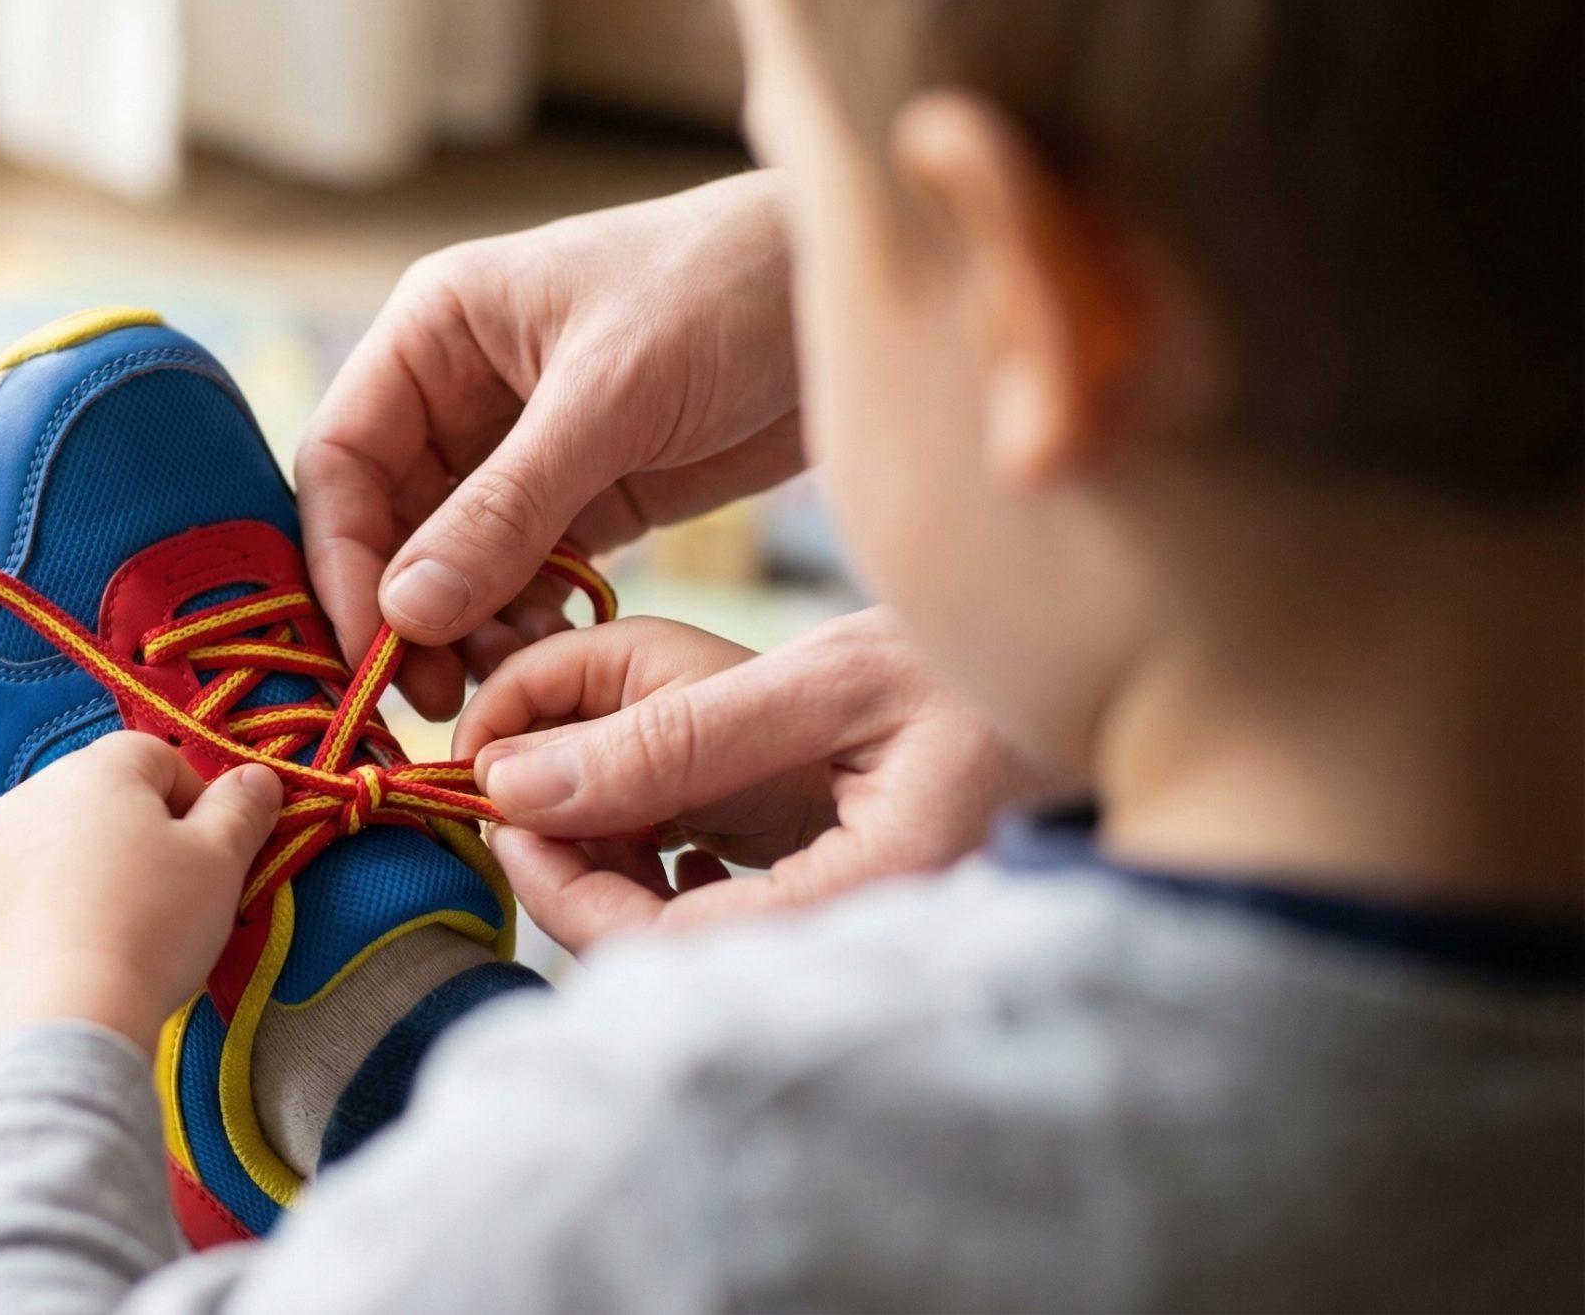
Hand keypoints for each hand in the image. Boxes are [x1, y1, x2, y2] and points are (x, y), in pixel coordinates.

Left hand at [0, 733, 284, 1053]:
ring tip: (117, 940)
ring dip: (86, 879)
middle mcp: (30, 798)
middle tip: (168, 902)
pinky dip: (40, 924)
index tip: (210, 855)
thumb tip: (258, 777)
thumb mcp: (219, 864)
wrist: (55, 1016)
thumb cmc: (151, 927)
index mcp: (97, 771)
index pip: (157, 757)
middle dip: (137, 840)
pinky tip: (69, 966)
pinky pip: (12, 905)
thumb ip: (241, 811)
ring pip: (53, 852)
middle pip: (100, 802)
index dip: (194, 801)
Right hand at [297, 171, 803, 718]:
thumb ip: (506, 506)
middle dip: (401, 612)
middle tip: (427, 698)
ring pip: (451, 563)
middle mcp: (461, 390)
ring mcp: (521, 451)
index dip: (342, 560)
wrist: (850, 293)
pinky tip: (548, 658)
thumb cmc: (728, 289)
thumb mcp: (611, 394)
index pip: (343, 457)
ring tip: (502, 683)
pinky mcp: (586, 499)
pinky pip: (522, 578)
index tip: (368, 649)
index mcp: (437, 330)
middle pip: (386, 522)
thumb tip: (405, 612)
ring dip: (464, 629)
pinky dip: (523, 624)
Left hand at [455, 611, 1044, 952]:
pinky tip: (664, 808)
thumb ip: (675, 739)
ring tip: (584, 789)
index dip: (564, 893)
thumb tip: (518, 785)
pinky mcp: (862, 912)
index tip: (502, 815)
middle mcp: (873, 943)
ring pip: (707, 945)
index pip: (671, 954)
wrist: (1119, 659)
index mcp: (873, 902)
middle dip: (584, 883)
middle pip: (680, 963)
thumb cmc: (990, 658)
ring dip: (626, 875)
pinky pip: (748, 923)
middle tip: (525, 797)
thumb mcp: (828, 679)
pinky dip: (682, 871)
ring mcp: (869, 934)